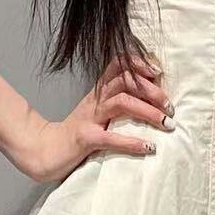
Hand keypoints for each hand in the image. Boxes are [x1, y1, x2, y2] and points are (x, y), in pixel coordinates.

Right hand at [16, 53, 174, 184]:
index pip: (118, 64)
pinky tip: (149, 147)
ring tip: (166, 124)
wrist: (44, 151)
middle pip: (126, 81)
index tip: (158, 72)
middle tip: (170, 107)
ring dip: (148, 112)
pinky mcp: (86, 139)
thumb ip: (118, 100)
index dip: (139, 63)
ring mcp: (89, 118)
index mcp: (99, 91)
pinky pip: (111, 137)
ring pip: (122, 103)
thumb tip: (153, 97)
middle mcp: (95, 100)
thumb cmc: (77, 132)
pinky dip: (132, 142)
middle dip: (152, 91)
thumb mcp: (97, 110)